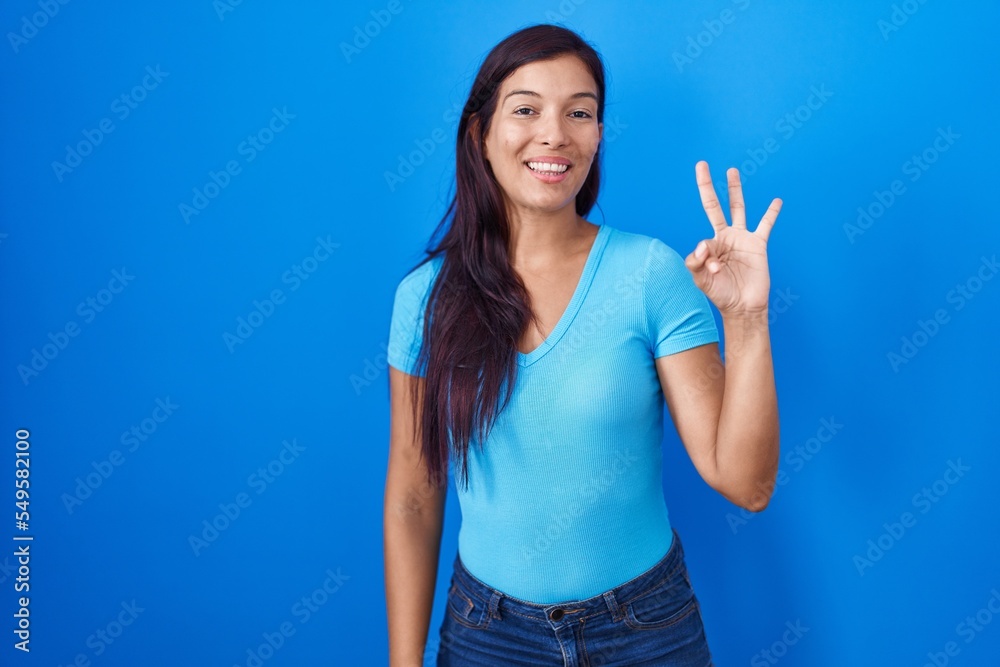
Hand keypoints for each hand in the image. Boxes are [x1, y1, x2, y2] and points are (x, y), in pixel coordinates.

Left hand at [684, 161, 781, 316]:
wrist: (743, 306)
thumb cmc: (721, 294)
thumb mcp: (701, 281)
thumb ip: (695, 263)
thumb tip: (703, 244)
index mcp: (710, 245)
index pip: (705, 240)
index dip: (707, 254)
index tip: (714, 268)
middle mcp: (725, 237)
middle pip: (714, 205)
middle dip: (707, 186)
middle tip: (701, 165)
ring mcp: (742, 238)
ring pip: (738, 208)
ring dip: (735, 189)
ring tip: (732, 171)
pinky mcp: (758, 244)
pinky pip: (766, 225)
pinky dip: (772, 213)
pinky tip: (777, 201)